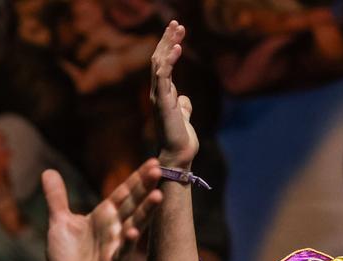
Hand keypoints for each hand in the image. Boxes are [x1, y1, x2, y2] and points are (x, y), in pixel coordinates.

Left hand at [43, 159, 162, 260]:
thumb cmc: (66, 256)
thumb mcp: (59, 222)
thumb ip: (56, 198)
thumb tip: (48, 172)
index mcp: (104, 216)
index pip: (123, 193)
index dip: (136, 178)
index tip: (152, 162)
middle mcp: (114, 229)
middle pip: (133, 205)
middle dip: (145, 188)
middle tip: (159, 169)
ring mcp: (115, 247)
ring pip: (134, 225)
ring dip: (146, 212)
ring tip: (158, 196)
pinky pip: (120, 253)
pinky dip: (126, 244)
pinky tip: (133, 233)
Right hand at [150, 21, 199, 168]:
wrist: (179, 156)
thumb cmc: (181, 139)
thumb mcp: (184, 117)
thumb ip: (183, 106)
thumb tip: (185, 99)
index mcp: (163, 93)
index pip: (163, 64)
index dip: (169, 46)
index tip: (177, 31)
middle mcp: (158, 92)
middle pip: (159, 58)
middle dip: (167, 39)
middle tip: (176, 22)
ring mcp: (159, 96)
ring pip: (159, 63)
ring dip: (168, 44)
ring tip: (177, 29)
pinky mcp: (163, 102)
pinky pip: (163, 76)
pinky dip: (169, 60)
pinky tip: (177, 48)